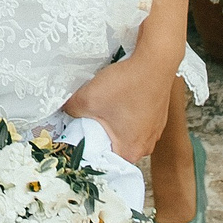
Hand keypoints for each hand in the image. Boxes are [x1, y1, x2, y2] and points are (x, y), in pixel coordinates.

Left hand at [60, 51, 176, 163]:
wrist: (155, 62)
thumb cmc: (127, 84)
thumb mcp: (88, 98)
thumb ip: (71, 110)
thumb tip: (65, 112)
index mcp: (130, 151)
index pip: (102, 161)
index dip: (86, 149)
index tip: (77, 137)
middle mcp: (146, 146)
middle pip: (113, 147)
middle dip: (98, 134)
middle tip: (86, 119)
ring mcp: (154, 131)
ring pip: (125, 133)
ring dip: (112, 123)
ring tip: (103, 105)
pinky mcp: (157, 117)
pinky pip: (135, 121)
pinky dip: (125, 113)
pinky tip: (119, 97)